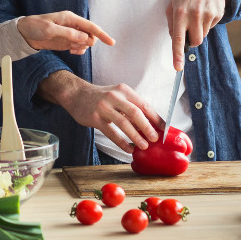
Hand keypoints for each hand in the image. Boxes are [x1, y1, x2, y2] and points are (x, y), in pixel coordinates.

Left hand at [18, 11, 114, 54]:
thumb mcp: (49, 30)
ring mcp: (70, 33)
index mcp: (70, 18)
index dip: (102, 34)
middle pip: (90, 35)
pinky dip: (78, 51)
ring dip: (81, 47)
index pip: (90, 26)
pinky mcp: (67, 41)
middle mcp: (73, 25)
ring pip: (86, 42)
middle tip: (74, 46)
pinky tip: (71, 51)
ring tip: (69, 48)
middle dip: (87, 43)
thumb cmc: (35, 27)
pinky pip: (79, 47)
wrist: (24, 34)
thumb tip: (84, 38)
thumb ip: (68, 34)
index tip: (111, 42)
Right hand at [41, 71, 159, 153]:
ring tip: (143, 146)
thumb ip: (131, 108)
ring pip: (123, 123)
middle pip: (135, 112)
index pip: (144, 104)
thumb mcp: (118, 96)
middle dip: (147, 127)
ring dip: (135, 136)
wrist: (77, 94)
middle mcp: (115, 96)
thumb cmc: (101, 98)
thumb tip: (150, 125)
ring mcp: (104, 107)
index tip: (164, 129)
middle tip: (155, 139)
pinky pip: (111, 132)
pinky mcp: (94, 118)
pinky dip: (121, 142)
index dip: (155, 118)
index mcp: (124, 90)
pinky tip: (128, 149)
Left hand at [166, 0, 229, 69]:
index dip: (177, 54)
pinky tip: (205, 10)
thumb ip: (172, 22)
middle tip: (190, 28)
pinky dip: (207, 23)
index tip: (178, 67)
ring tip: (197, 14)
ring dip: (199, 30)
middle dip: (192, 40)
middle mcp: (194, 14)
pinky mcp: (217, 14)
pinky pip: (211, 27)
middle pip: (195, 42)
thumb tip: (175, 40)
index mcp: (180, 12)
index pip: (178, 38)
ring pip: (203, 35)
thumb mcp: (173, 3)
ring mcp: (207, 14)